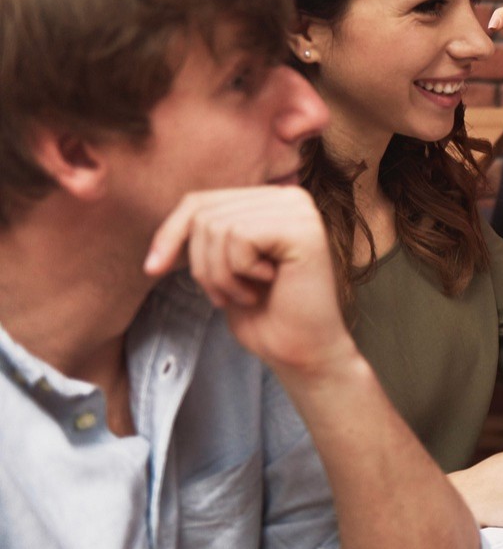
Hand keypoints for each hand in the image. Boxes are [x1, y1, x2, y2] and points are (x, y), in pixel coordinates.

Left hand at [143, 186, 354, 377]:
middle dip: (202, 264)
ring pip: (217, 226)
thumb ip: (207, 232)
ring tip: (246, 295)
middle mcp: (290, 197)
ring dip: (220, 273)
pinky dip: (238, 272)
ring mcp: (299, 211)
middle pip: (205, 213)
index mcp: (271, 201)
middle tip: (224, 296)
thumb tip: (162, 219)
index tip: (153, 269)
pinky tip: (265, 286)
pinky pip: (239, 237)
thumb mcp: (224, 265)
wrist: (301, 351)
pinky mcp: (303, 229)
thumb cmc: (265, 315)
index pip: (201, 201)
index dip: (170, 235)